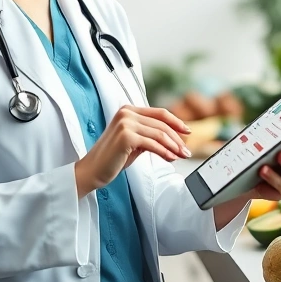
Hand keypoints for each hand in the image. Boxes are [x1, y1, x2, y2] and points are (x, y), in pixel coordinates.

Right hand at [74, 105, 190, 196]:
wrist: (93, 170)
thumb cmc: (113, 158)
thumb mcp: (135, 141)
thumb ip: (150, 134)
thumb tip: (174, 139)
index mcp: (128, 110)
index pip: (159, 113)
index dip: (176, 122)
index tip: (187, 131)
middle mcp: (126, 113)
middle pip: (162, 124)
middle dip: (177, 138)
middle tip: (186, 150)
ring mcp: (125, 123)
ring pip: (159, 134)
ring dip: (173, 146)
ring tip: (181, 156)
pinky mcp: (126, 136)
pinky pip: (153, 144)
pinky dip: (164, 152)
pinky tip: (171, 158)